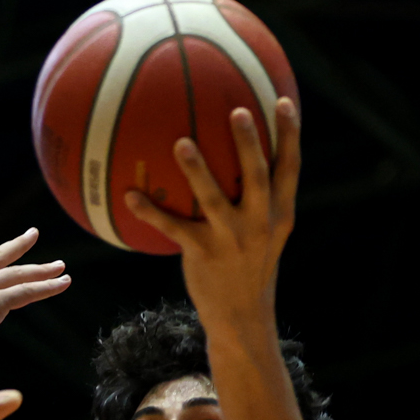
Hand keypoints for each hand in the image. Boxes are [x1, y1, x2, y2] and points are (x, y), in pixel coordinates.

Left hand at [122, 98, 298, 332]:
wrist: (243, 318)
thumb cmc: (250, 266)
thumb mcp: (268, 234)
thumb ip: (262, 199)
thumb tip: (246, 157)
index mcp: (280, 214)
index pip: (289, 169)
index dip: (289, 135)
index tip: (281, 102)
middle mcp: (260, 224)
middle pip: (257, 176)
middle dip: (249, 144)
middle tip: (237, 111)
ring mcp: (232, 239)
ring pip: (213, 200)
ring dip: (197, 170)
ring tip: (181, 143)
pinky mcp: (203, 254)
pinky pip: (173, 228)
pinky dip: (151, 212)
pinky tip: (130, 195)